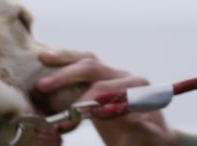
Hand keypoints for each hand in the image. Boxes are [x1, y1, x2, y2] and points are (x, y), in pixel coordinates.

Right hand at [36, 50, 177, 145]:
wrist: (153, 139)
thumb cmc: (151, 141)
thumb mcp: (147, 139)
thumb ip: (136, 126)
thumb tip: (119, 113)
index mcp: (137, 88)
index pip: (105, 87)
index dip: (83, 100)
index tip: (67, 116)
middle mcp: (125, 77)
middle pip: (93, 67)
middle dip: (66, 75)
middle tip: (42, 86)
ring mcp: (114, 76)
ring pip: (88, 61)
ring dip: (65, 60)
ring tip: (43, 59)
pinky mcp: (104, 81)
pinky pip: (84, 67)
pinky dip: (66, 64)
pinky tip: (49, 64)